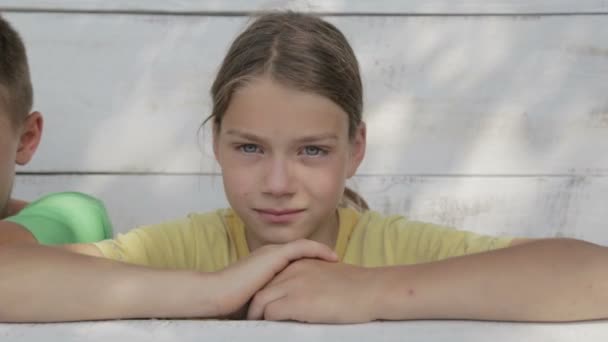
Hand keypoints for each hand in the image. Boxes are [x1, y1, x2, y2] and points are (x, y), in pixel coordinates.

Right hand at [212, 239, 337, 318]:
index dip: (311, 267)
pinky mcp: (273, 255)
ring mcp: (271, 254)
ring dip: (322, 253)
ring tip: (338, 261)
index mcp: (265, 265)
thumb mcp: (259, 302)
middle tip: (338, 266)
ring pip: (304, 249)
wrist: (215, 295)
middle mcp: (270, 256)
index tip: (326, 274)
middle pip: (302, 254)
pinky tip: (332, 257)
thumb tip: (287, 314)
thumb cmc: (231, 305)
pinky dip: (318, 250)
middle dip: (320, 260)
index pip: (294, 262)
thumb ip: (273, 301)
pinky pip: (302, 247)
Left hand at [246, 259, 382, 322]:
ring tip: (260, 329)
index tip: (264, 309)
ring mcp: (293, 285)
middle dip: (256, 307)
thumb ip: (312, 279)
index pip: (270, 279)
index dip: (265, 295)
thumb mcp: (328, 274)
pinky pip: (270, 314)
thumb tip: (306, 295)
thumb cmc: (358, 287)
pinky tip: (274, 331)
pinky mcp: (296, 301)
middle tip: (256, 322)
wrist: (373, 289)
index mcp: (299, 263)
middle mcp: (292, 271)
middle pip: (261, 289)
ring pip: (260, 301)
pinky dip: (269, 324)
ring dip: (258, 317)